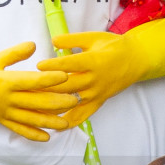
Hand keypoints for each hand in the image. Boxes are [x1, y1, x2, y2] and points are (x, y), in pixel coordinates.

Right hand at [0, 42, 70, 139]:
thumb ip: (15, 53)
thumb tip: (33, 45)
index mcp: (6, 81)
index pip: (32, 81)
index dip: (50, 79)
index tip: (65, 76)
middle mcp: (8, 99)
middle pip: (37, 102)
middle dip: (58, 102)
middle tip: (76, 99)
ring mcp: (6, 113)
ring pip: (32, 119)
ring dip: (51, 121)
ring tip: (67, 122)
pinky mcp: (4, 121)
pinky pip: (20, 130)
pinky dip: (34, 135)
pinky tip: (47, 137)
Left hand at [37, 10, 164, 128]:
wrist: (135, 61)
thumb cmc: (113, 46)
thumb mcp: (93, 37)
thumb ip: (73, 39)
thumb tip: (52, 40)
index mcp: (93, 61)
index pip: (70, 64)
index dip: (54, 66)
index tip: (38, 65)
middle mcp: (95, 80)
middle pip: (68, 86)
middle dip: (48, 88)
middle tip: (29, 88)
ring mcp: (97, 93)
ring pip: (72, 102)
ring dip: (53, 105)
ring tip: (35, 107)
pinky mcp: (98, 102)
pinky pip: (83, 115)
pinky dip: (69, 122)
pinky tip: (55, 127)